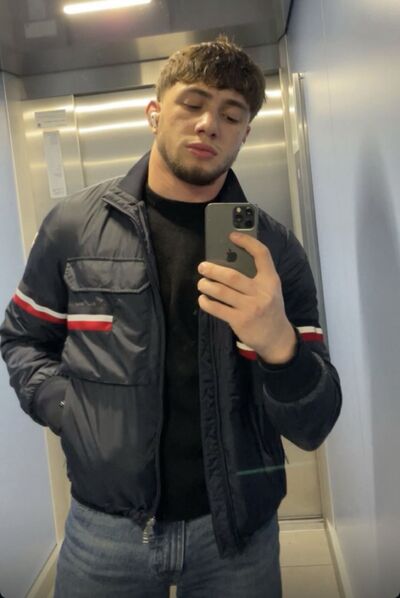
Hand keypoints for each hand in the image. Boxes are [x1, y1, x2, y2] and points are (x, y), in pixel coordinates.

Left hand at [198, 232, 296, 363]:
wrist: (276, 337)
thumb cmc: (269, 309)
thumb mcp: (270, 290)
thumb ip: (255, 277)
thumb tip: (227, 262)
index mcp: (271, 280)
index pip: (262, 255)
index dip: (247, 242)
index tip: (232, 236)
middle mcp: (261, 292)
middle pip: (232, 276)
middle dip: (213, 270)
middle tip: (202, 267)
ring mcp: (251, 308)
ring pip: (221, 292)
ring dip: (206, 286)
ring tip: (201, 283)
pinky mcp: (240, 321)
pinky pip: (217, 309)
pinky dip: (206, 303)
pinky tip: (203, 299)